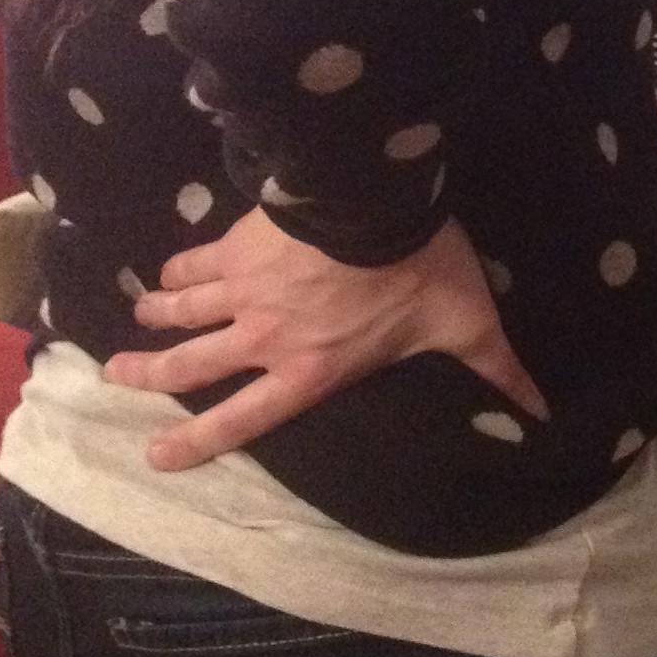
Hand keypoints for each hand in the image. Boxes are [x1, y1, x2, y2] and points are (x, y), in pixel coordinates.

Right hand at [108, 209, 546, 470]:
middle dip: (149, 376)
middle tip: (115, 378)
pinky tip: (165, 267)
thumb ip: (497, 371)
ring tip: (135, 319)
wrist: (376, 201)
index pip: (242, 420)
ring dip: (156, 317)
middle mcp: (264, 338)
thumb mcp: (466, 326)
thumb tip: (540, 412)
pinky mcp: (238, 243)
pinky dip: (176, 266)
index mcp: (309, 370)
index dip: (196, 441)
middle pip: (190, 366)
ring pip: (182, 311)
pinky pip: (195, 260)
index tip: (158, 455)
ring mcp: (244, 289)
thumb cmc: (420, 269)